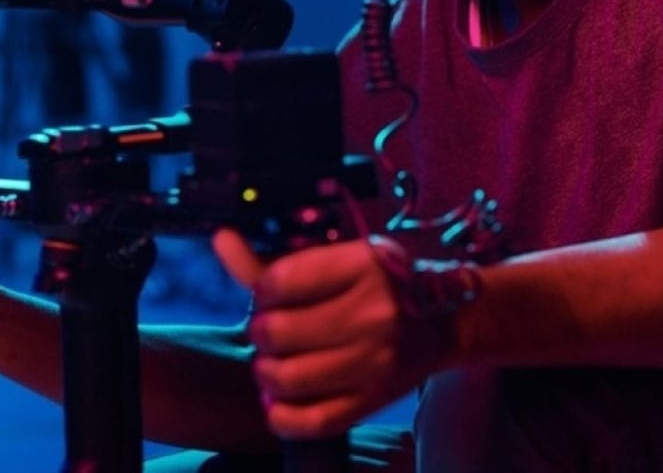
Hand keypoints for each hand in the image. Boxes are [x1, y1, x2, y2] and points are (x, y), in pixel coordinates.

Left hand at [212, 229, 454, 439]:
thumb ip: (273, 259)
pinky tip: (281, 399)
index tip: (271, 295)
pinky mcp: (373, 400)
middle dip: (261, 333)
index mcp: (364, 265)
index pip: (279, 281)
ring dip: (267, 373)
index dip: (261, 292)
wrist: (442, 323)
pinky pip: (308, 421)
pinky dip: (281, 414)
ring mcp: (376, 361)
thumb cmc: (376, 286)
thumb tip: (221, 240)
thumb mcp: (336, 261)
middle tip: (271, 332)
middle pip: (276, 331)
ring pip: (285, 378)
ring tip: (275, 364)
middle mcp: (375, 313)